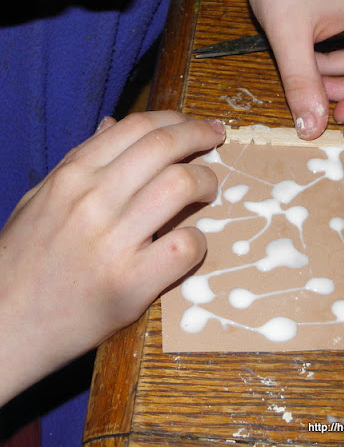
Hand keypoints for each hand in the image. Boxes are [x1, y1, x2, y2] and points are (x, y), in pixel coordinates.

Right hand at [0, 111, 224, 404]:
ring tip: (207, 191)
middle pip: (164, 146)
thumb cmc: (22, 260)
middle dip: (200, 135)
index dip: (177, 119)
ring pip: (180, 185)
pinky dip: (199, 241)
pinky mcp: (128, 285)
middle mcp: (91, 200)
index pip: (137, 127)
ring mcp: (111, 242)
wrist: (0, 327)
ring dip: (206, 182)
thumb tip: (113, 124)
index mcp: (71, 175)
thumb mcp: (40, 198)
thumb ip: (80, 160)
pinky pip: (184, 246)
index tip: (198, 125)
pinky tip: (192, 243)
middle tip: (217, 139)